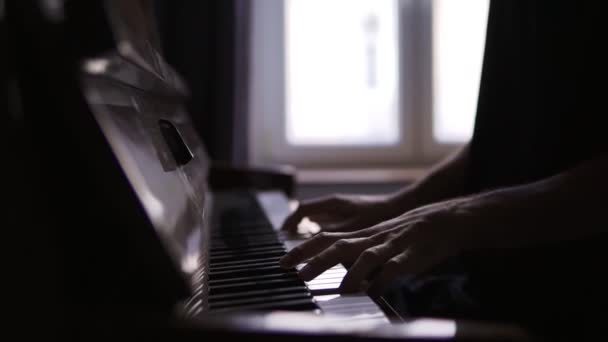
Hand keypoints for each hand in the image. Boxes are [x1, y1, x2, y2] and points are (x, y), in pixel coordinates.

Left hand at [280, 197, 475, 296]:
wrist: (442, 220)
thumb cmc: (406, 234)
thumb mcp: (377, 239)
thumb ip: (356, 254)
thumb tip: (336, 272)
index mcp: (361, 235)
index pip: (325, 239)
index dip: (303, 250)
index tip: (283, 263)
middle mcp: (371, 238)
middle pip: (339, 246)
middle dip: (317, 260)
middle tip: (299, 276)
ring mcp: (391, 246)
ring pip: (367, 256)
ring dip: (352, 273)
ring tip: (340, 290)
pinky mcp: (410, 256)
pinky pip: (394, 268)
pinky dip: (383, 280)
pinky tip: (375, 292)